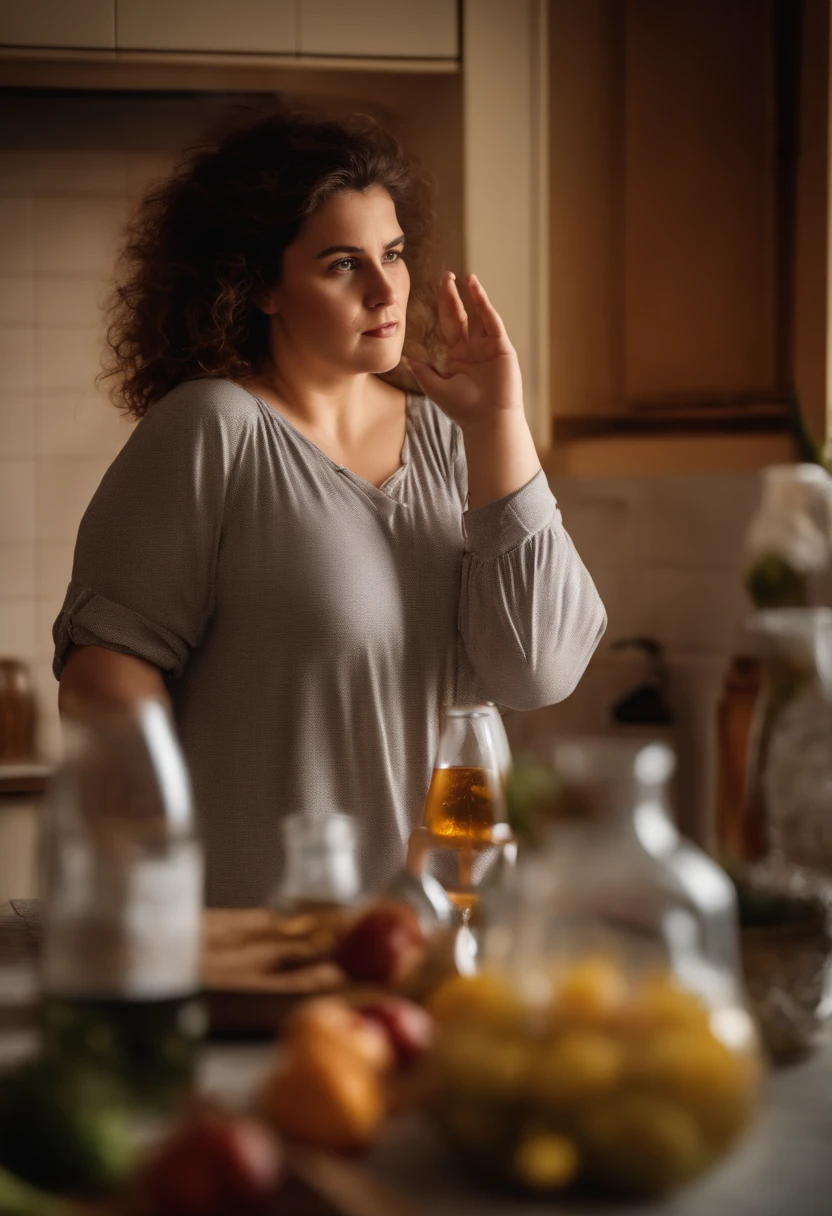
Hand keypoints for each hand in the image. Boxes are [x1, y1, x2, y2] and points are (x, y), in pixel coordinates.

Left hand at [403, 272, 523, 429]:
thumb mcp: (435, 387)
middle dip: (454, 296)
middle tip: (447, 276)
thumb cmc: (463, 409)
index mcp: (458, 355)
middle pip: (462, 315)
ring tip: (465, 278)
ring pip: (479, 315)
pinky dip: (485, 307)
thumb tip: (406, 356)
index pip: (449, 324)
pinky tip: (477, 293)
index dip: (444, 306)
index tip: (437, 288)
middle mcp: (474, 348)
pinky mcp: (502, 348)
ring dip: (473, 296)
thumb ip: (423, 370)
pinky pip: (493, 323)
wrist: (487, 422)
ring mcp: (489, 347)